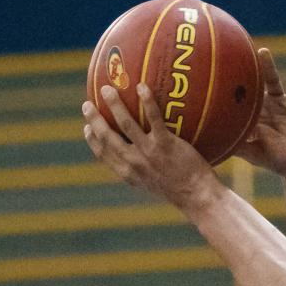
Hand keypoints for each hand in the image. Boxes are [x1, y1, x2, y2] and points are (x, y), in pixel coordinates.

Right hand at [82, 84, 220, 214]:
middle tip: (87, 104)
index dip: (93, 141)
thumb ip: (147, 171)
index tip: (87, 128)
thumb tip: (145, 158)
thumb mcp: (158, 185)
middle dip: (94, 119)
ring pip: (125, 124)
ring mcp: (149, 153)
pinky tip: (142, 87)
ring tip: (107, 89)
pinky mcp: (166, 145)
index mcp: (129, 174)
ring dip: (114, 105)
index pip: (104, 155)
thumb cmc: (182, 192)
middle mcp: (134, 163)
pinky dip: (147, 102)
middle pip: (107, 137)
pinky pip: (154, 119)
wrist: (198, 198)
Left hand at [234, 49, 285, 183]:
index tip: (220, 67)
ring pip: (274, 81)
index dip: (231, 83)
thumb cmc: (279, 162)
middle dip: (246, 67)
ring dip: (268, 67)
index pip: (240, 97)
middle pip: (255, 83)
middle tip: (237, 49)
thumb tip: (224, 136)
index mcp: (254, 117)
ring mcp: (283, 104)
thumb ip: (243, 144)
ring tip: (263, 52)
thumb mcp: (258, 154)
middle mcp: (266, 107)